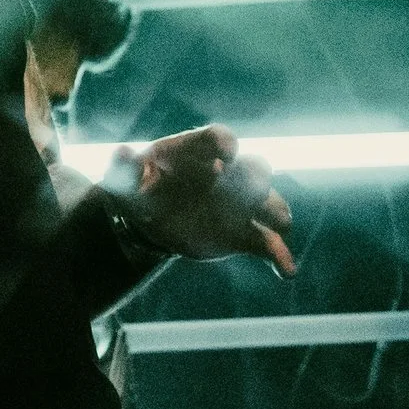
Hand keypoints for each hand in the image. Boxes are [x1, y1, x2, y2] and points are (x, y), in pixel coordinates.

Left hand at [100, 125, 295, 275]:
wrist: (148, 219)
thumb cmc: (138, 186)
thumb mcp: (122, 176)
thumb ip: (123, 165)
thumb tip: (122, 152)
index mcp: (199, 152)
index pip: (219, 138)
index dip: (225, 144)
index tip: (226, 154)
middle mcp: (228, 174)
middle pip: (256, 168)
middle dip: (255, 178)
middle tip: (249, 191)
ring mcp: (240, 204)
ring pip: (270, 203)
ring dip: (274, 212)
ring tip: (278, 225)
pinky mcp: (244, 234)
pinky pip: (269, 243)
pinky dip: (280, 256)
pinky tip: (286, 270)